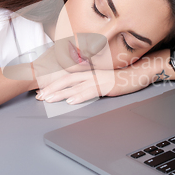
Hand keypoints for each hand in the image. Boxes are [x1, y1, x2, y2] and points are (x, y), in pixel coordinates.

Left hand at [36, 65, 153, 104]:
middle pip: (66, 81)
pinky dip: (80, 96)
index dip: (52, 84)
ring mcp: (97, 79)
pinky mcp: (105, 85)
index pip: (65, 78)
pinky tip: (72, 101)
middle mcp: (89, 75)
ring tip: (49, 99)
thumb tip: (75, 92)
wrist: (135, 74)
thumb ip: (87, 84)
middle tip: (39, 97)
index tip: (41, 91)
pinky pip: (90, 91)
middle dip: (51, 89)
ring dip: (60, 93)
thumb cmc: (118, 79)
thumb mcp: (100, 80)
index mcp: (87, 73)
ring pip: (75, 86)